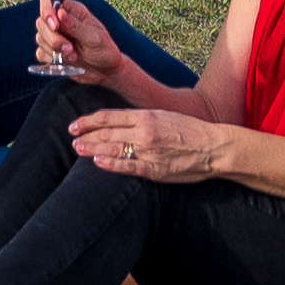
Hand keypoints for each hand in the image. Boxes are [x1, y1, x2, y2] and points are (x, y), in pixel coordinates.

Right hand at [35, 0, 135, 86]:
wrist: (105, 72)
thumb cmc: (104, 50)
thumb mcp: (94, 37)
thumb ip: (76, 26)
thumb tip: (60, 13)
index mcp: (73, 11)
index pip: (50, 0)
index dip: (47, 10)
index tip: (55, 25)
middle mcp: (61, 22)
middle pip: (41, 21)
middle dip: (53, 37)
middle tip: (69, 48)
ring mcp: (55, 37)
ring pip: (40, 37)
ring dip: (54, 49)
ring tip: (72, 56)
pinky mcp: (51, 52)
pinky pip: (40, 53)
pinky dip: (49, 59)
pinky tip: (63, 62)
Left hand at [68, 104, 230, 184]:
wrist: (213, 147)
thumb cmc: (189, 130)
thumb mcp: (164, 116)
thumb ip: (141, 118)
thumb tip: (117, 122)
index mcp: (146, 115)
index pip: (109, 116)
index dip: (89, 121)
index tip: (74, 125)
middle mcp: (144, 131)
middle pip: (107, 133)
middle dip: (86, 136)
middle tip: (72, 139)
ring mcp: (149, 150)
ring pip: (113, 148)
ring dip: (92, 149)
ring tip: (78, 150)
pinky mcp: (155, 169)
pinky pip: (128, 166)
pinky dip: (111, 165)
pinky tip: (97, 163)